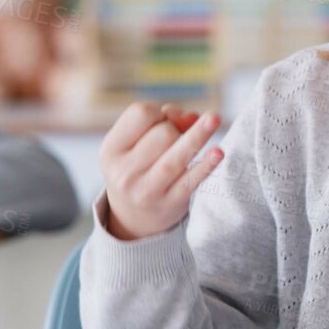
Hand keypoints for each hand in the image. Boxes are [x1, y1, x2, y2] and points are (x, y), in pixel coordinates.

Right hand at [101, 102, 223, 240]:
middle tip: (175, 140)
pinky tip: (218, 153)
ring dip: (198, 135)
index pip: (140, 114)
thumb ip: (161, 123)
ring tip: (215, 119)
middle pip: (163, 133)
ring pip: (177, 155)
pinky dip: (206, 165)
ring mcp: (146, 191)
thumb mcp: (134, 144)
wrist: (133, 217)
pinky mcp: (170, 204)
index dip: (160, 111)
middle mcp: (124, 172)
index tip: (165, 120)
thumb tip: (193, 118)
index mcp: (111, 150)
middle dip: (176, 129)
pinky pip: (191, 180)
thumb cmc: (138, 168)